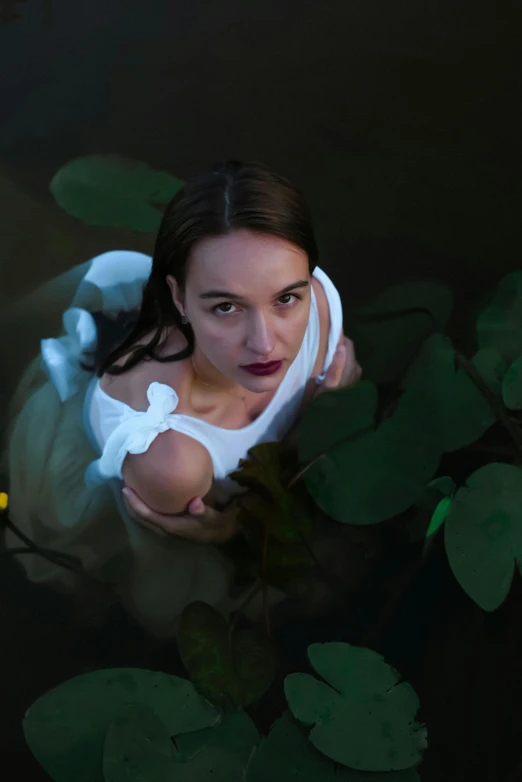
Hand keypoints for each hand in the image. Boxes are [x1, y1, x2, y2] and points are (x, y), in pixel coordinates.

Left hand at [121, 488, 240, 543]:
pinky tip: (143, 495)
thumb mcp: (211, 517)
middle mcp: (165, 528)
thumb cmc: (214, 524)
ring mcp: (165, 527)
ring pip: (142, 518)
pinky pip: (149, 515)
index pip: (147, 515)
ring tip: (130, 489)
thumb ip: (203, 511)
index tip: (126, 489)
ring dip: (134, 506)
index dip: (135, 503)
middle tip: (124, 485)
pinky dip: (141, 507)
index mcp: (172, 526)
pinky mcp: (168, 524)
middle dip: (130, 504)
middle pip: (140, 518)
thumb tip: (195, 503)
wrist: (220, 534)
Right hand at [304, 335, 361, 408]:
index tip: (323, 337)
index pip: (347, 344)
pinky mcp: (352, 384)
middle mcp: (357, 370)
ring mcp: (356, 377)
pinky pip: (346, 368)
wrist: (331, 422)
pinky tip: (329, 372)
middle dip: (336, 347)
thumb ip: (336, 366)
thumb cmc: (326, 402)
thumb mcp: (328, 385)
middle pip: (347, 351)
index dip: (336, 338)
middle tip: (320, 350)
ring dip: (337, 357)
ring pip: (347, 359)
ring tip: (323, 361)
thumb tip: (341, 346)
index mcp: (352, 367)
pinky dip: (339, 366)